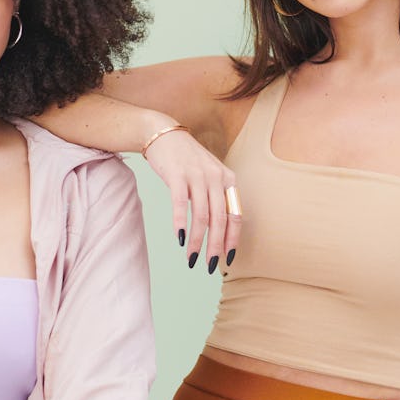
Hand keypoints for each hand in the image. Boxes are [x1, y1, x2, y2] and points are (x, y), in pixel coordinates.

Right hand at [143, 129, 240, 272]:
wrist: (163, 134)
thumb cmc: (185, 159)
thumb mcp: (208, 174)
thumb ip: (215, 196)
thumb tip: (218, 229)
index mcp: (227, 179)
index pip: (236, 215)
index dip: (233, 239)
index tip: (228, 259)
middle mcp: (216, 177)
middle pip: (220, 220)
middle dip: (216, 246)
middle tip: (209, 265)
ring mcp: (197, 175)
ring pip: (201, 216)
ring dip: (197, 241)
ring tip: (191, 257)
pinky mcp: (177, 175)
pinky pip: (181, 204)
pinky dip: (181, 224)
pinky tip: (179, 239)